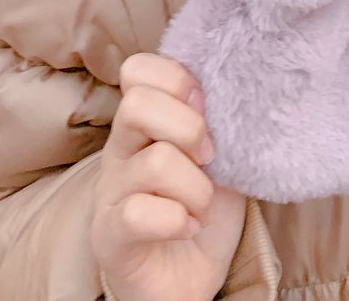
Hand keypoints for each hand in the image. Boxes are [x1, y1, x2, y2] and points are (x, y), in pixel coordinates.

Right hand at [91, 53, 245, 300]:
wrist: (186, 280)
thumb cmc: (202, 211)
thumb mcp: (220, 157)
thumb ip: (219, 121)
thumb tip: (239, 87)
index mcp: (144, 123)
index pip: (138, 69)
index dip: (178, 80)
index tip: (208, 110)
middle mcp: (120, 149)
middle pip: (137, 104)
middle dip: (189, 129)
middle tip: (210, 158)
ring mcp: (110, 192)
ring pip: (156, 163)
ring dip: (197, 189)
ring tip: (203, 208)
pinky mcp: (109, 235)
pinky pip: (141, 214)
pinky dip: (178, 221)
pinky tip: (187, 229)